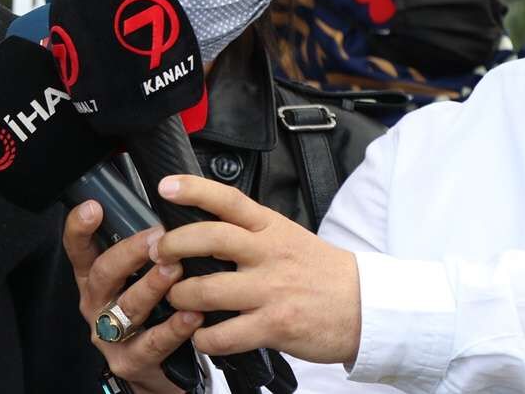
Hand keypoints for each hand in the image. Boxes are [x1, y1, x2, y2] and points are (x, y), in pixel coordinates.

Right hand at [63, 201, 203, 393]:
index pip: (77, 248)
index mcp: (92, 278)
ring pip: (127, 307)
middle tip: (156, 238)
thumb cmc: (146, 313)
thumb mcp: (131, 279)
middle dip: (129, 253)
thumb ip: (139, 251)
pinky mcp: (130, 360)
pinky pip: (152, 343)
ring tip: (175, 271)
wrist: (150, 367)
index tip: (93, 206)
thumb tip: (164, 211)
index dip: (79, 228)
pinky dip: (174, 328)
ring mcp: (110, 334)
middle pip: (102, 274)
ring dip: (151, 287)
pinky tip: (192, 315)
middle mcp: (96, 303)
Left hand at [151, 176, 361, 364]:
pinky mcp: (275, 326)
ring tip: (174, 297)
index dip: (194, 189)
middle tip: (157, 252)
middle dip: (173, 244)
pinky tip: (200, 335)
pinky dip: (204, 337)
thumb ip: (250, 230)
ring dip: (180, 295)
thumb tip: (202, 225)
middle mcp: (269, 254)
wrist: (367, 308)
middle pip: (210, 239)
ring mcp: (271, 290)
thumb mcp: (288, 236)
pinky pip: (225, 334)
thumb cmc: (322, 272)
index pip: (228, 199)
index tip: (165, 186)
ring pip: (208, 290)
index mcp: (271, 227)